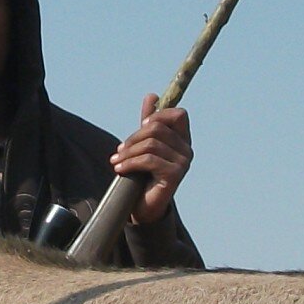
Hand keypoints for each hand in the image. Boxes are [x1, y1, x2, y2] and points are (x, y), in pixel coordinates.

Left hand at [112, 96, 192, 224]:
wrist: (143, 206)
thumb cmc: (144, 174)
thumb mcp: (144, 144)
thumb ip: (149, 123)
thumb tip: (152, 96)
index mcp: (182, 139)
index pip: (178, 114)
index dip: (158, 115)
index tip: (142, 126)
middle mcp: (187, 149)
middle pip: (158, 128)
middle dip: (134, 137)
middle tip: (119, 150)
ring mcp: (183, 163)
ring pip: (151, 144)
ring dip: (128, 152)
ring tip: (116, 161)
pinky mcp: (175, 175)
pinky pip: (149, 160)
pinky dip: (130, 163)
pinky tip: (119, 169)